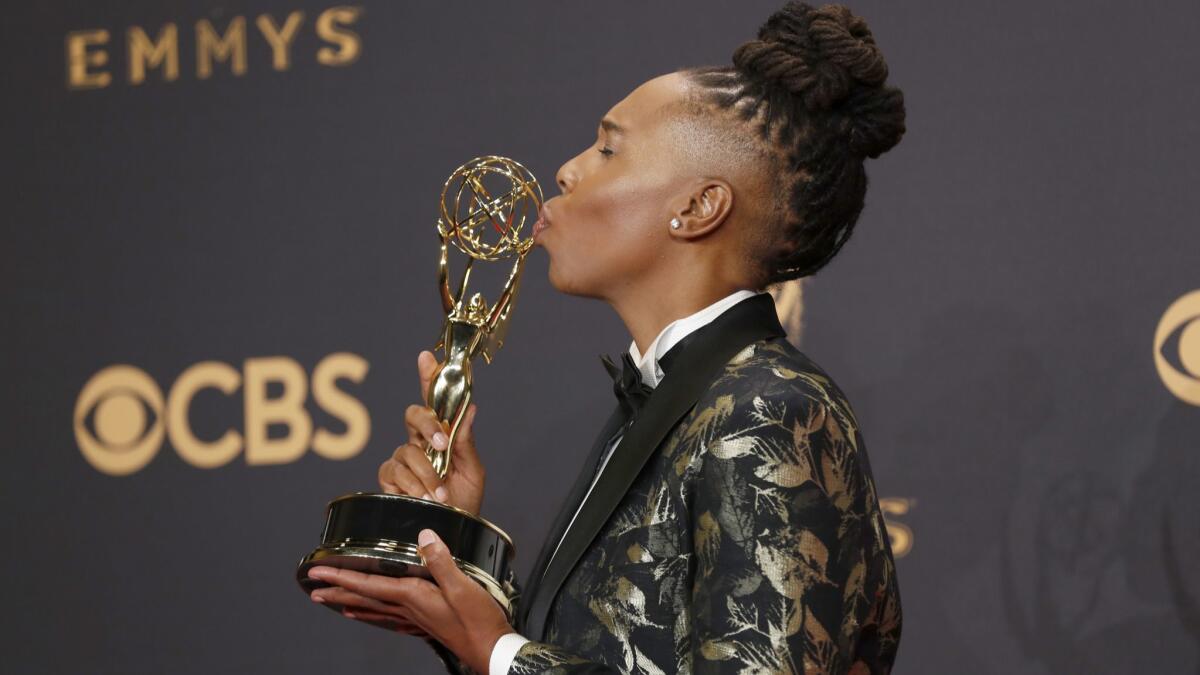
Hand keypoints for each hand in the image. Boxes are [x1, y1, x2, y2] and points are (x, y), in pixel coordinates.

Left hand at [308, 529, 512, 674]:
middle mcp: (409, 608)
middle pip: (365, 598)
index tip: (318, 572)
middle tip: (314, 589)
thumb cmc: (478, 621)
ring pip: (375, 609)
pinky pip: (391, 618)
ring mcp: (416, 619)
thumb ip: (441, 560)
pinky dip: (376, 615)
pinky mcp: (426, 624)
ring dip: (352, 604)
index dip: (341, 576)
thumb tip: (424, 536)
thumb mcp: (463, 586)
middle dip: (338, 591)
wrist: (492, 649)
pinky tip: (374, 617)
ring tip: (334, 602)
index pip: (368, 584)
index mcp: (413, 595)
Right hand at [379, 350, 485, 514]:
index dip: (428, 378)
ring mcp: (402, 461)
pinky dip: (411, 484)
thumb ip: (466, 441)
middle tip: (441, 445)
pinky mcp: (389, 480)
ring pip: (406, 449)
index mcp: (440, 437)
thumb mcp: (472, 472)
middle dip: (426, 425)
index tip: (427, 357)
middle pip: (412, 415)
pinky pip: (393, 471)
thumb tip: (470, 408)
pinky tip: (423, 496)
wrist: (453, 533)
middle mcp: (418, 444)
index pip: (433, 402)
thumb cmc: (464, 504)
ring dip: (426, 472)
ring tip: (439, 493)